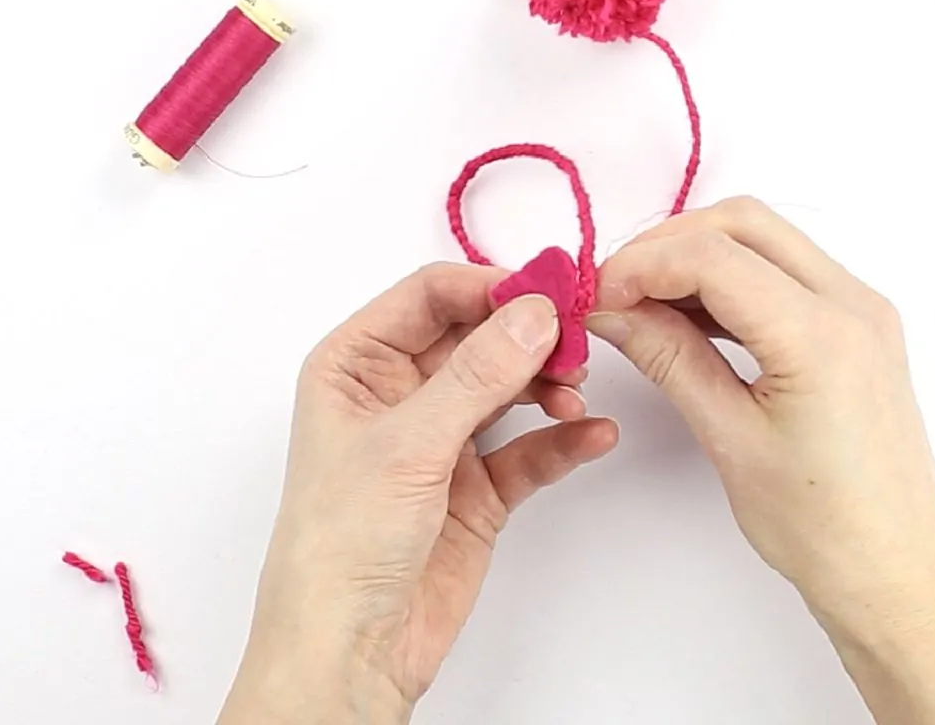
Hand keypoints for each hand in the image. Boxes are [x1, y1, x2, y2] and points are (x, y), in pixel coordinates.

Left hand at [224, 264, 619, 724]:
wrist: (351, 648)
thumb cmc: (341, 543)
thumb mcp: (409, 443)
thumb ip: (477, 373)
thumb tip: (534, 312)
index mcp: (354, 364)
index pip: (429, 296)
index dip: (490, 287)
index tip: (547, 292)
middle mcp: (397, 394)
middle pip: (477, 336)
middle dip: (529, 336)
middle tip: (577, 342)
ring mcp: (439, 441)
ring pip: (508, 387)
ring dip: (548, 384)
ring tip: (575, 395)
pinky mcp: (476, 490)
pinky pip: (529, 449)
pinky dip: (562, 440)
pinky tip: (593, 436)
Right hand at [586, 197, 934, 724]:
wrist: (893, 571)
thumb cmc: (819, 525)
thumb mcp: (729, 437)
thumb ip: (669, 358)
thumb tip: (612, 311)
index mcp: (822, 335)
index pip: (714, 255)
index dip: (643, 263)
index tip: (598, 295)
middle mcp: (853, 304)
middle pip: (744, 224)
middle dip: (670, 244)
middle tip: (616, 290)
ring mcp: (863, 312)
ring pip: (767, 240)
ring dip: (701, 256)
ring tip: (644, 305)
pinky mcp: (861, 328)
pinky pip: (789, 273)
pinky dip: (736, 279)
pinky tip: (691, 317)